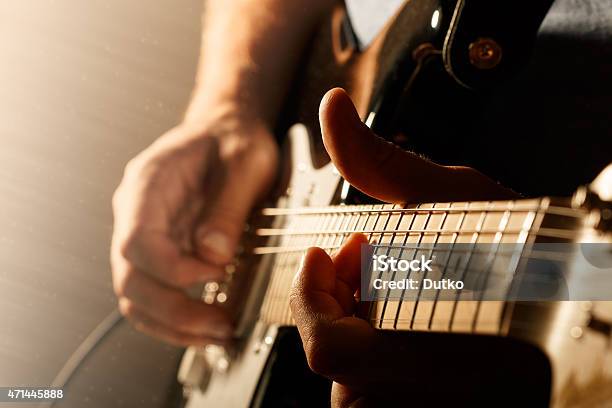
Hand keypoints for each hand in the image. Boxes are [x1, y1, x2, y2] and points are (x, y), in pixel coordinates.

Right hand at [111, 115, 277, 345]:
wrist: (226, 132)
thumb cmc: (233, 140)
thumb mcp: (244, 161)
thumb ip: (228, 206)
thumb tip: (214, 254)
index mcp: (148, 184)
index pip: (137, 241)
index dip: (172, 269)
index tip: (215, 273)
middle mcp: (136, 214)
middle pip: (130, 279)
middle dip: (174, 311)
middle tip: (219, 326)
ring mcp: (146, 236)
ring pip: (136, 297)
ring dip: (173, 325)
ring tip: (217, 336)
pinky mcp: (162, 254)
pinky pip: (155, 296)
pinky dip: (176, 321)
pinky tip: (206, 330)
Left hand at [290, 88, 524, 405]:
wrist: (570, 290)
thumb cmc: (520, 243)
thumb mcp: (452, 197)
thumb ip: (383, 161)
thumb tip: (331, 106)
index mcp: (434, 347)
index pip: (330, 350)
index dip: (313, 300)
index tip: (325, 255)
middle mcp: (433, 393)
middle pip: (337, 372)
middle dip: (338, 312)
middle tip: (362, 272)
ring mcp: (435, 407)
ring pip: (359, 389)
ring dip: (358, 338)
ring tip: (388, 299)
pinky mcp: (436, 407)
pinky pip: (381, 395)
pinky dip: (377, 358)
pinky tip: (402, 325)